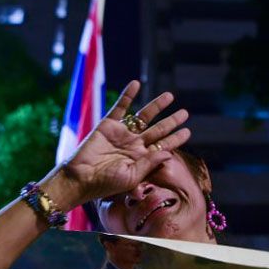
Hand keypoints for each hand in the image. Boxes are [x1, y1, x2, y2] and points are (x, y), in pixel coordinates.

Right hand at [60, 80, 190, 204]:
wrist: (80, 178)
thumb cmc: (105, 184)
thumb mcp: (131, 177)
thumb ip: (150, 164)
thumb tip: (169, 153)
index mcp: (142, 159)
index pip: (163, 146)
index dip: (175, 139)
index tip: (187, 131)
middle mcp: (134, 145)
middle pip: (157, 129)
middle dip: (171, 121)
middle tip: (185, 113)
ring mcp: (122, 134)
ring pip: (143, 116)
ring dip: (156, 106)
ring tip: (170, 96)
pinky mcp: (107, 125)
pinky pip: (120, 107)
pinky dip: (127, 95)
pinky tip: (136, 84)